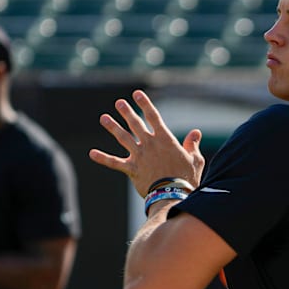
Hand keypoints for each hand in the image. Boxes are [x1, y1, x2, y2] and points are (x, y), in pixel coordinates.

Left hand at [88, 90, 204, 195]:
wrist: (173, 194)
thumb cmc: (186, 178)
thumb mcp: (194, 159)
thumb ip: (192, 145)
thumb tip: (196, 133)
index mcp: (165, 139)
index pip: (153, 117)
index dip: (145, 104)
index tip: (137, 94)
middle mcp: (149, 144)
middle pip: (135, 124)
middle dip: (126, 112)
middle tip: (119, 103)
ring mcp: (139, 156)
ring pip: (123, 138)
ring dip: (113, 127)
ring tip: (103, 118)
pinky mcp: (132, 169)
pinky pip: (114, 163)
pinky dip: (103, 158)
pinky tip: (92, 153)